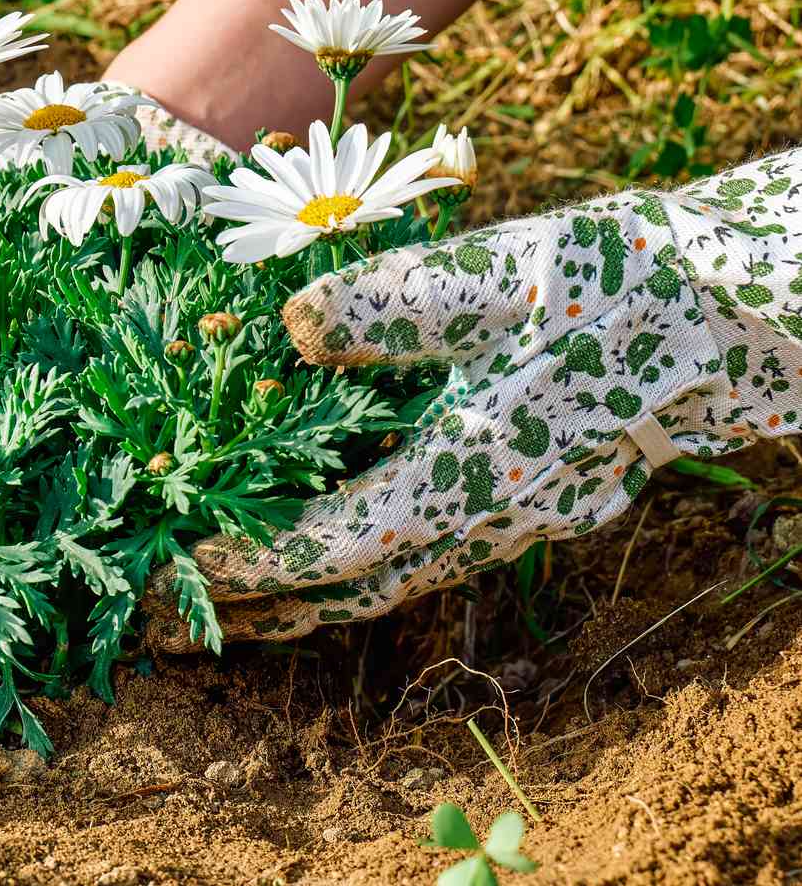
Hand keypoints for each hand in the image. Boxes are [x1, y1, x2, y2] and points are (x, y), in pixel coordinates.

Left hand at [145, 148, 801, 649]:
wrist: (728, 319)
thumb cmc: (618, 285)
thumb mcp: (501, 273)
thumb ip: (392, 304)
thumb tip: (288, 326)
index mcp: (471, 469)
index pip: (334, 543)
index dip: (248, 557)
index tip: (173, 555)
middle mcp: (486, 518)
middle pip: (347, 593)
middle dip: (253, 608)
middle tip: (161, 615)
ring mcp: (508, 522)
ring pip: (382, 585)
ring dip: (296, 600)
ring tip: (215, 603)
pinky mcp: (521, 506)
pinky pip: (413, 558)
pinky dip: (345, 567)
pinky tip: (310, 550)